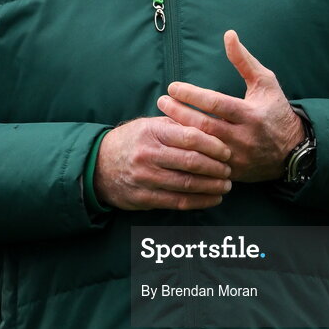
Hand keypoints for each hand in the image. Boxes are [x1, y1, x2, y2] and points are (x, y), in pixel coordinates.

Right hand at [93, 116, 231, 210]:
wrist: (99, 166)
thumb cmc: (133, 141)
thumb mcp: (150, 125)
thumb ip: (178, 126)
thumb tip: (211, 127)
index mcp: (153, 133)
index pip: (191, 137)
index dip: (213, 145)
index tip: (227, 151)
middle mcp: (148, 155)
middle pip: (192, 163)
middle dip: (216, 168)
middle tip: (230, 170)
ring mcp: (146, 178)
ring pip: (187, 185)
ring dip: (212, 187)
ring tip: (226, 185)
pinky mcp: (144, 198)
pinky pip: (178, 202)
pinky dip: (200, 202)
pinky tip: (213, 199)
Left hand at [156, 30, 304, 181]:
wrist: (293, 151)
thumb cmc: (276, 110)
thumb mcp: (265, 82)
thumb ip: (244, 60)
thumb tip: (228, 35)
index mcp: (251, 114)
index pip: (216, 103)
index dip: (192, 95)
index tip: (172, 87)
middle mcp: (244, 137)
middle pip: (204, 125)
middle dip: (179, 112)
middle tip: (161, 101)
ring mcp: (237, 157)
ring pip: (202, 146)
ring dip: (179, 132)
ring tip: (162, 118)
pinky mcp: (232, 172)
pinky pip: (205, 164)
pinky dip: (188, 152)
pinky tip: (174, 141)